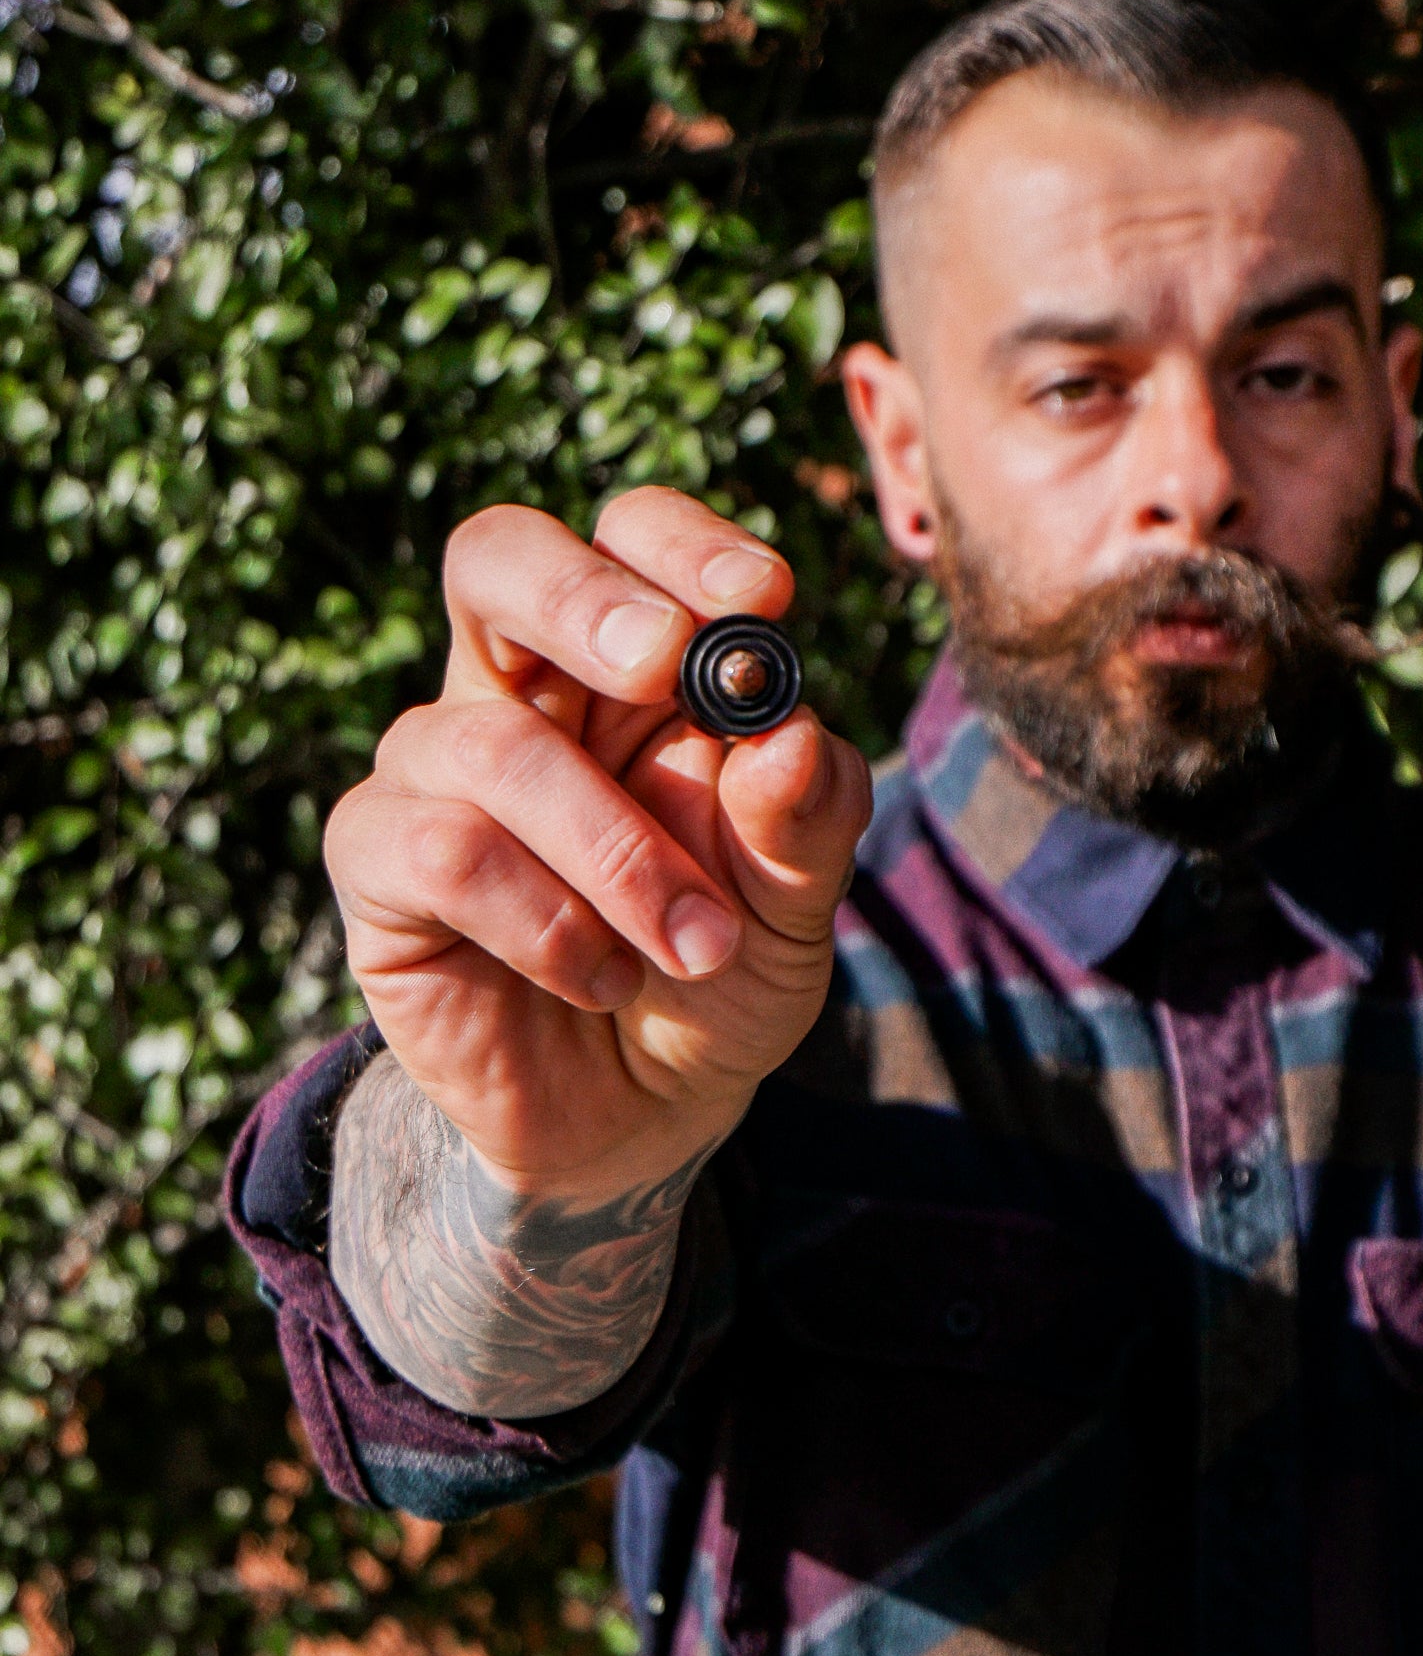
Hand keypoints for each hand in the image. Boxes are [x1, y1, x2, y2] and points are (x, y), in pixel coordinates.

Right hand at [323, 489, 872, 1201]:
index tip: (761, 595)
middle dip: (582, 597)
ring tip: (695, 945)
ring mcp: (438, 777)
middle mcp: (523, 696)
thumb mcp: (796, 906)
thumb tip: (790, 734)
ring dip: (613, 849)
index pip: (624, 539)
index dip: (678, 542)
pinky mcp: (382, 873)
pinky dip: (543, 919)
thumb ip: (807, 821)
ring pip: (489, 743)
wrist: (644, 1116)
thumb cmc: (720, 974)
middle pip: (496, 560)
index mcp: (630, 671)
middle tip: (661, 661)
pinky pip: (437, 849)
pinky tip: (602, 978)